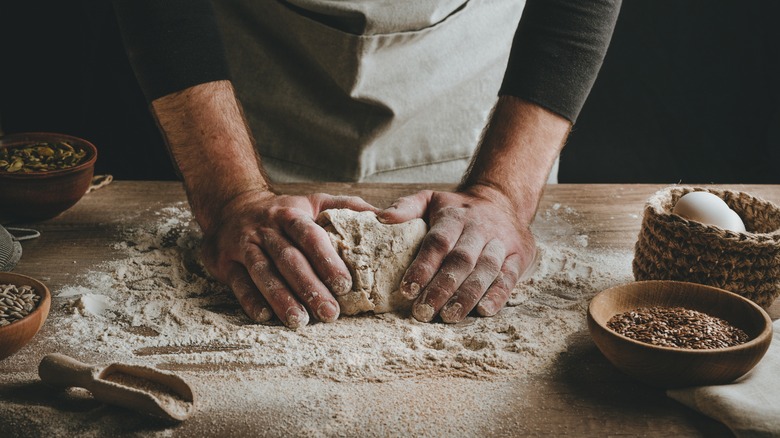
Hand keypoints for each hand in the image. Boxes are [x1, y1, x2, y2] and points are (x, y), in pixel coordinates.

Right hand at [200, 189, 377, 328]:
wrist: (230, 205)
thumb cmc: (283, 211)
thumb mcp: (314, 201)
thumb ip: (347, 208)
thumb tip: (386, 217)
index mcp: (291, 215)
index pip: (310, 236)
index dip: (327, 260)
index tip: (345, 285)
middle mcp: (265, 229)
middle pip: (288, 259)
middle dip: (309, 287)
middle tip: (330, 313)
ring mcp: (243, 246)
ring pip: (263, 273)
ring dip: (281, 298)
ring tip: (300, 321)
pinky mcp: (226, 263)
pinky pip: (239, 284)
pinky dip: (251, 301)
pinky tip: (266, 317)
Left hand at [378, 185, 535, 322]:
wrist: (502, 199)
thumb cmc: (457, 208)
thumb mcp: (430, 199)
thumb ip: (405, 208)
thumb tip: (380, 218)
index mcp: (455, 217)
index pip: (438, 242)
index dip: (423, 267)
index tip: (408, 290)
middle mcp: (479, 229)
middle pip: (461, 260)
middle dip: (442, 288)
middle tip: (423, 312)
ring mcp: (501, 242)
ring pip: (485, 270)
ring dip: (467, 295)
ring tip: (449, 316)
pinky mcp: (519, 256)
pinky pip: (510, 277)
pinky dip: (498, 295)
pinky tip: (484, 311)